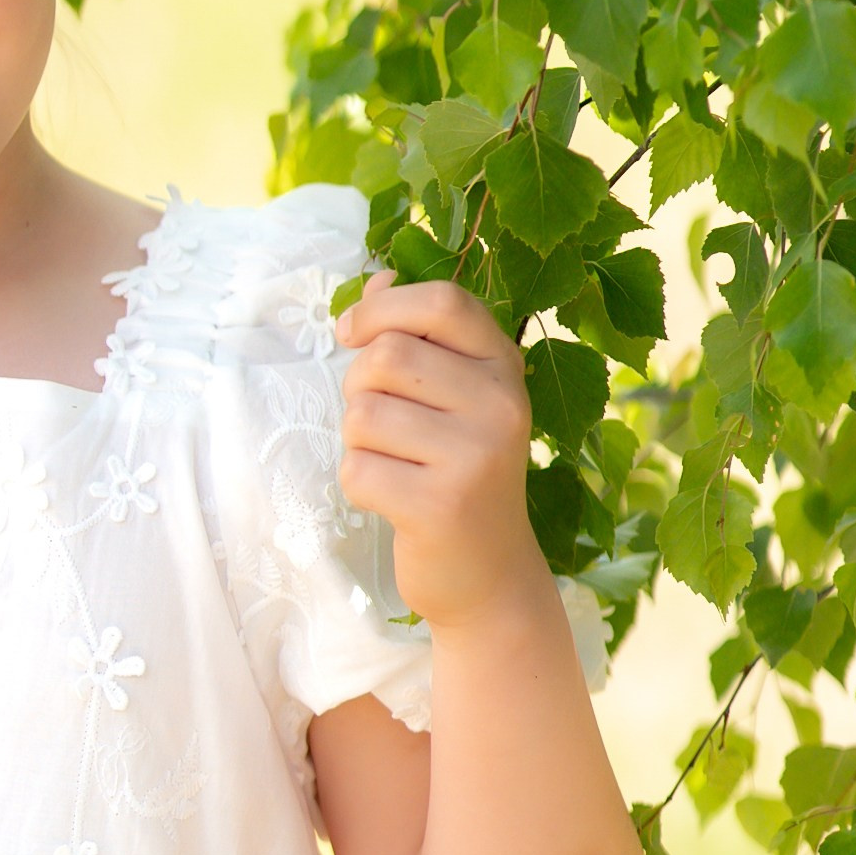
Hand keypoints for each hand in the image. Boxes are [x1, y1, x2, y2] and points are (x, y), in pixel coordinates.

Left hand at [334, 270, 547, 634]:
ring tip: (394, 465)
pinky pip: (357, 468)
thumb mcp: (452, 397)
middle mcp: (501, 404)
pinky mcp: (441, 504)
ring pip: (363, 413)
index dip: (383, 307)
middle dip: (358, 386)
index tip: (351, 331)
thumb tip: (377, 279)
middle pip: (386, 355)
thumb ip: (418, 336)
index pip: (444, 301)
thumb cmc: (457, 473)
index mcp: (504, 367)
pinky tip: (393, 500)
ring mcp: (476, 455)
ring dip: (358, 441)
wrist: (488, 575)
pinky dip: (358, 485)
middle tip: (381, 424)